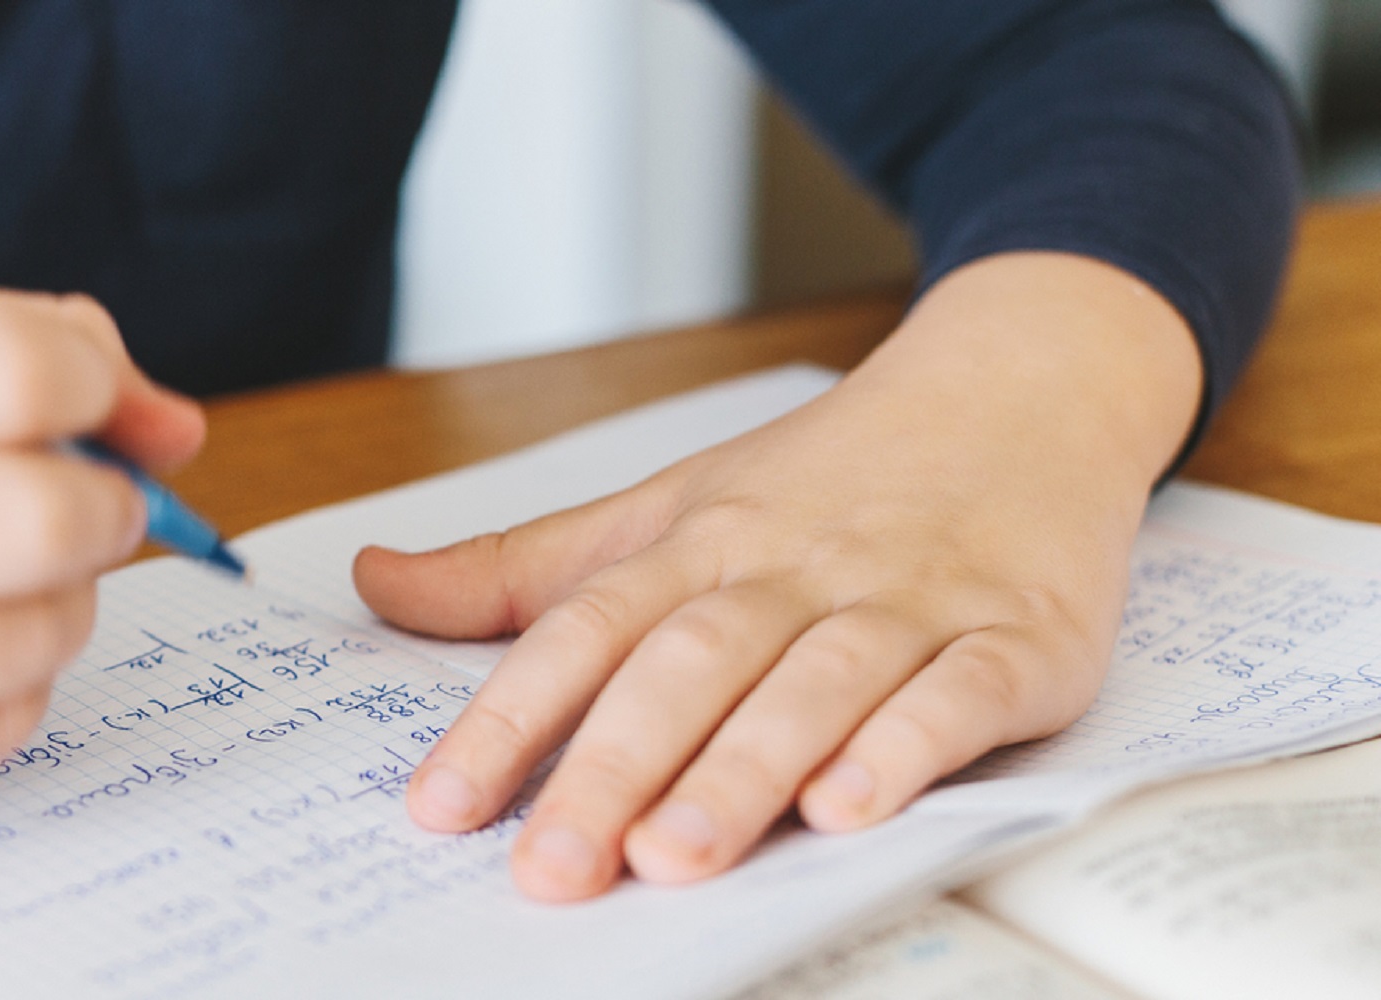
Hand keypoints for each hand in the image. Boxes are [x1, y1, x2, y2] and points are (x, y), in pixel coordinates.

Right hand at [0, 277, 202, 811]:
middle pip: (45, 522)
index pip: (14, 374)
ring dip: (60, 597)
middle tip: (75, 500)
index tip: (75, 395)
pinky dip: (9, 679)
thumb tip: (180, 433)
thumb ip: (17, 346)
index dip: (92, 379)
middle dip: (105, 505)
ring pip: (42, 634)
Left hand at [355, 253, 1202, 900]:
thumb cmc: (829, 473)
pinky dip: (907, 745)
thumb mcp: (666, 504)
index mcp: (700, 544)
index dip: (507, 719)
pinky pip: (959, 693)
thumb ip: (522, 568)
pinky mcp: (1017, 636)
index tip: (442, 806)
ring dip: (742, 771)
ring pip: (813, 685)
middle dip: (615, 769)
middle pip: (688, 666)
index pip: (583, 631)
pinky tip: (852, 804)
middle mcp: (791, 571)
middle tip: (555, 868)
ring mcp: (907, 601)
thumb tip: (374, 583)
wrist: (1020, 388)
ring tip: (674, 857)